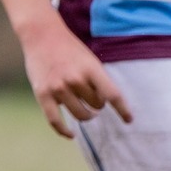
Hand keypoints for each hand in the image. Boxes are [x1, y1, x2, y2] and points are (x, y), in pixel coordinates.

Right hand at [20, 16, 132, 136]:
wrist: (42, 35)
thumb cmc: (70, 49)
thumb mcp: (90, 59)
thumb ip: (98, 80)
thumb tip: (107, 104)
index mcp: (91, 69)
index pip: (112, 94)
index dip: (123, 109)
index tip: (129, 120)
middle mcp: (75, 79)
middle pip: (96, 105)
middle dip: (97, 104)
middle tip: (92, 96)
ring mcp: (58, 88)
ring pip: (80, 115)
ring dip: (86, 115)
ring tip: (86, 111)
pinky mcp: (43, 95)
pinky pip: (55, 121)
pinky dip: (64, 131)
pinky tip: (72, 135)